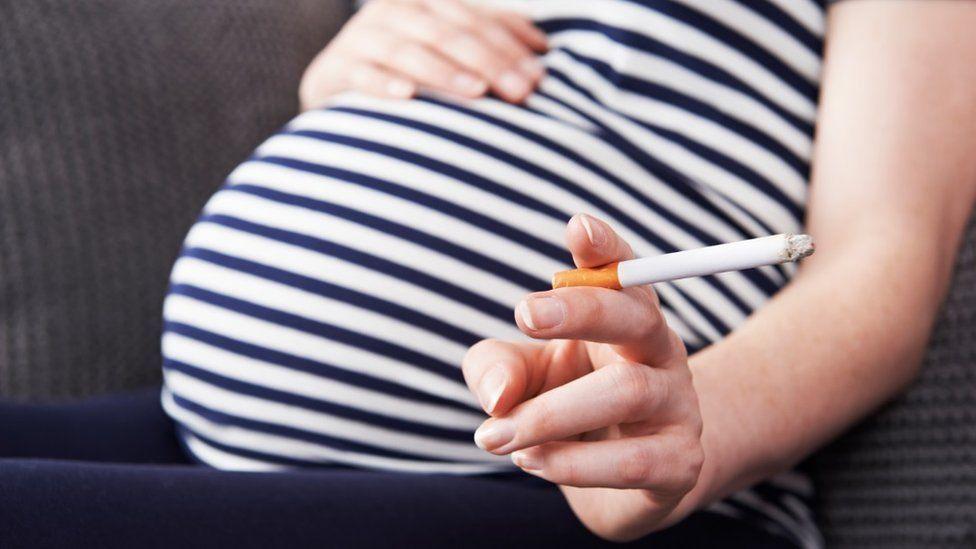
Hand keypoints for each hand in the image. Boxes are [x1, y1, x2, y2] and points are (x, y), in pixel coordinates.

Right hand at [299, 0, 547, 109]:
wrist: (336, 93)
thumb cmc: (406, 73)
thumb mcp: (445, 51)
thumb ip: (486, 41)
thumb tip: (543, 51)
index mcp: (425, 1)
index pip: (474, 19)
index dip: (509, 44)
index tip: (540, 74)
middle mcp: (392, 12)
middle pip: (448, 33)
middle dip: (489, 62)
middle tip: (521, 92)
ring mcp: (361, 39)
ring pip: (408, 50)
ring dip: (444, 72)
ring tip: (477, 94)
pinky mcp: (334, 70)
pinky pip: (361, 74)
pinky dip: (383, 84)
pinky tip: (407, 97)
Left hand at [462, 214, 705, 541]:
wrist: (622, 486)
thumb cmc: (565, 409)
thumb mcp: (520, 378)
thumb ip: (497, 369)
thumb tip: (499, 396)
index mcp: (622, 316)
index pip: (622, 272)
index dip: (605, 249)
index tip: (577, 227)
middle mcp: (658, 351)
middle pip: (634, 317)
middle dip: (581, 310)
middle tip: (525, 313)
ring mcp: (677, 405)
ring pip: (628, 391)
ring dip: (550, 414)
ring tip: (496, 436)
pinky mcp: (681, 461)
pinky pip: (633, 461)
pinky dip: (574, 464)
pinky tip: (532, 462)